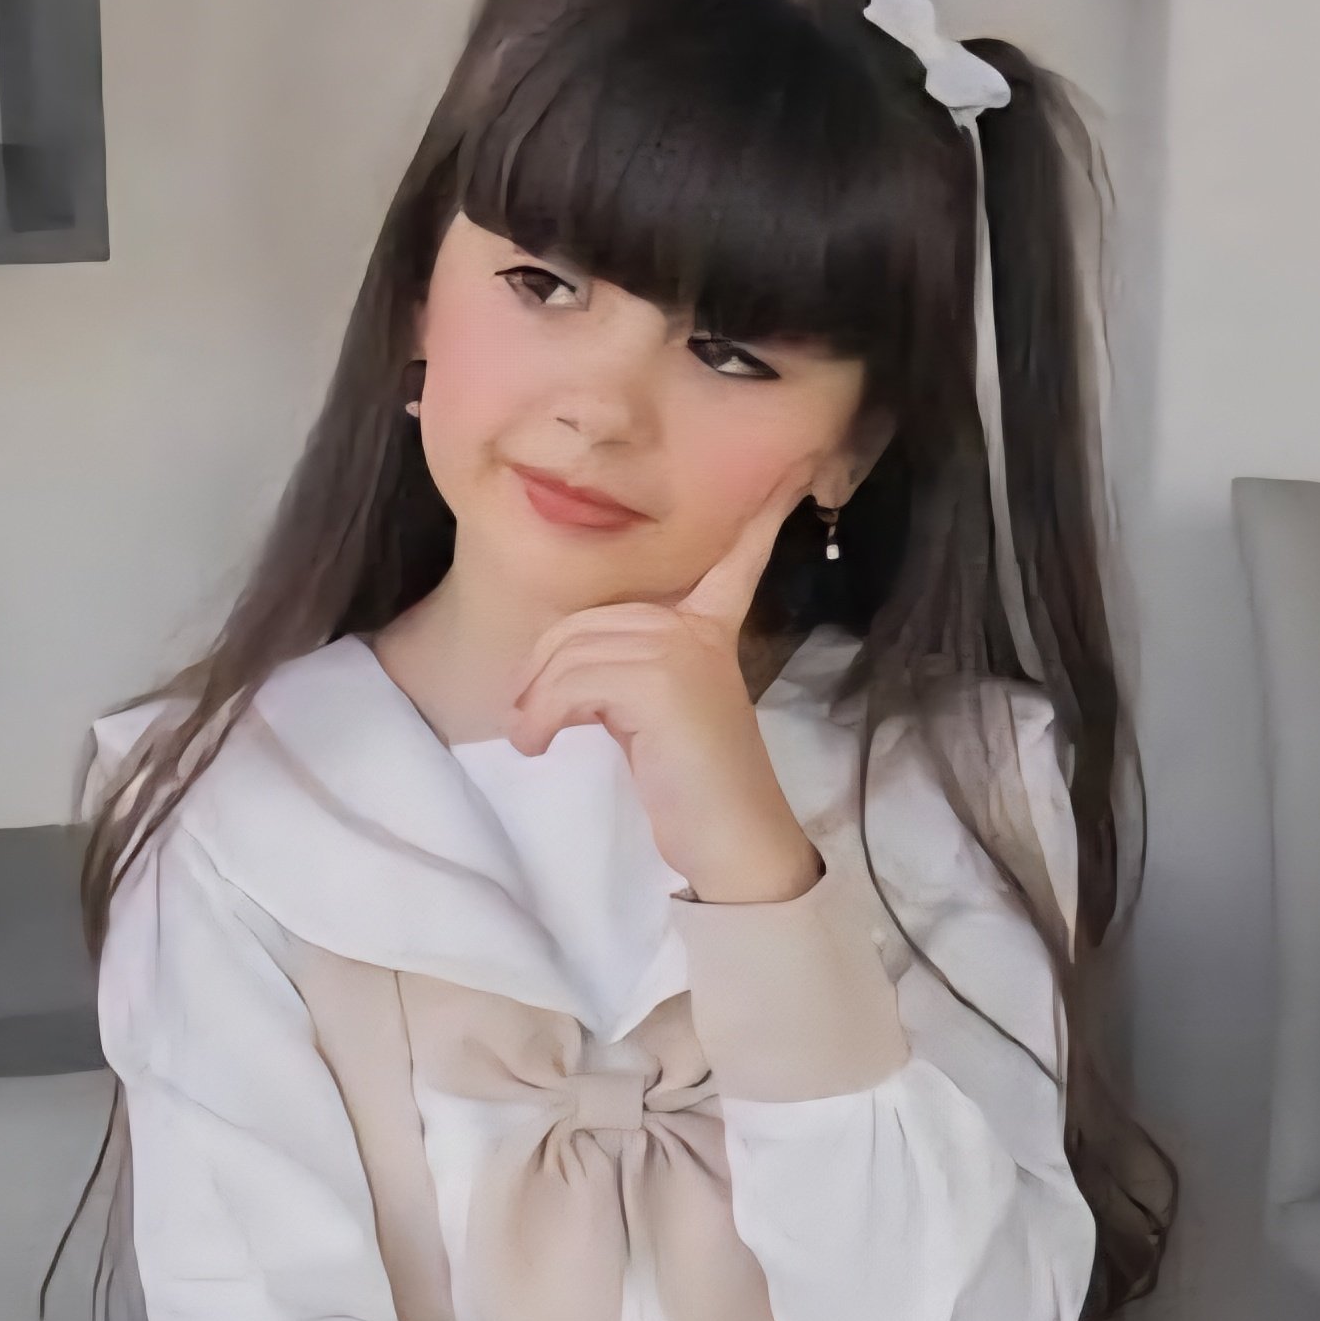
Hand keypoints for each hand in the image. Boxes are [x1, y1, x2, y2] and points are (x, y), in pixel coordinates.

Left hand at [508, 469, 823, 903]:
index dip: (759, 520)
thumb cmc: (694, 793)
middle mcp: (698, 628)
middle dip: (544, 664)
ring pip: (574, 650)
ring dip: (535, 698)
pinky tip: (540, 743)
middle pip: (590, 617)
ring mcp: (683, 649)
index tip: (792, 475)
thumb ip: (628, 674)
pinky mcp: (662, 680)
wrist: (733, 846)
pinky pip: (574, 680)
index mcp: (710, 630)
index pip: (734, 561)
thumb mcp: (658, 718)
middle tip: (527, 716)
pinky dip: (543, 713)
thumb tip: (553, 669)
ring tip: (531, 738)